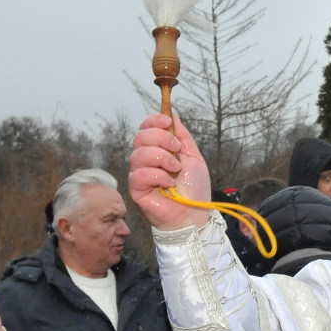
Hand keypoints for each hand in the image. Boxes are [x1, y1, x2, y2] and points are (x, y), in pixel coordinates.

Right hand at [128, 112, 210, 229]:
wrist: (195, 214)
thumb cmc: (194, 189)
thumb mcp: (194, 157)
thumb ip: (183, 137)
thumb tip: (173, 116)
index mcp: (157, 150)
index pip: (146, 127)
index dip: (154, 121)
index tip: (168, 123)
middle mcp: (145, 160)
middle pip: (140, 136)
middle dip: (160, 138)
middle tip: (176, 149)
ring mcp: (139, 174)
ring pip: (139, 154)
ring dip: (162, 158)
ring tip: (175, 170)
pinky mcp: (136, 190)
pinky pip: (140, 174)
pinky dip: (158, 176)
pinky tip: (169, 184)